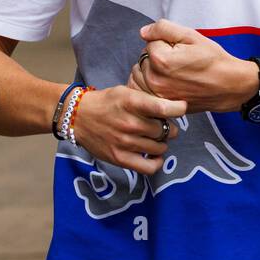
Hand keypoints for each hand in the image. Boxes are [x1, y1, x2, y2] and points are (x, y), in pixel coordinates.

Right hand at [68, 86, 182, 175]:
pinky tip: (155, 155)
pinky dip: (157, 162)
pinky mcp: (119, 158)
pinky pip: (149, 167)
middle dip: (168, 127)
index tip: (181, 108)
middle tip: (163, 124)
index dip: (179, 109)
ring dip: (162, 142)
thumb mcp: (126, 92)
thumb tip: (173, 108)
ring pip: (159, 147)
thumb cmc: (106, 102)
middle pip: (164, 129)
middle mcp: (129, 123)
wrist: (78, 117)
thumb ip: (147, 99)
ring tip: (155, 137)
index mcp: (131, 102)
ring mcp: (124, 142)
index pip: (163, 108)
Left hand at [129, 19, 257, 113]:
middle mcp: (155, 79)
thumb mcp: (192, 35)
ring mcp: (157, 94)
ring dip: (154, 69)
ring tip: (176, 72)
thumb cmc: (213, 60)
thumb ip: (164, 29)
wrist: (229, 86)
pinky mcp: (161, 103)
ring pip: (143, 72)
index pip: (150, 41)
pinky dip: (154, 83)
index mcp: (161, 60)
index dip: (166, 42)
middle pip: (145, 57)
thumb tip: (144, 32)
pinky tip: (171, 82)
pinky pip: (146, 88)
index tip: (181, 49)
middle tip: (180, 61)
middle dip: (159, 55)